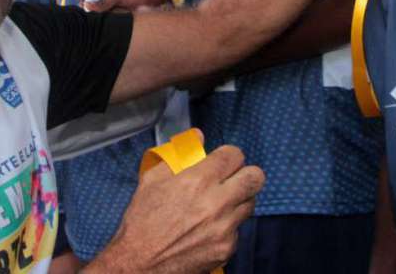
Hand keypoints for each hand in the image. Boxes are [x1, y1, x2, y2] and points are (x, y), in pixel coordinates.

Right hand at [72, 0, 169, 12]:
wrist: (152, 2)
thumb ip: (103, 2)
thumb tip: (86, 6)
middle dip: (85, 5)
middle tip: (97, 10)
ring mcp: (102, 4)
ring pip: (87, 10)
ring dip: (93, 14)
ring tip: (107, 14)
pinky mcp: (107, 14)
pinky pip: (97, 18)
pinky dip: (99, 20)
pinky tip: (109, 19)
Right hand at [88, 145, 263, 273]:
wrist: (139, 264)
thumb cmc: (142, 222)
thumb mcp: (152, 181)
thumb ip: (178, 155)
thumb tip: (198, 136)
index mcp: (198, 180)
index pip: (235, 155)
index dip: (229, 156)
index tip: (223, 162)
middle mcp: (217, 202)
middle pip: (255, 177)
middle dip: (245, 174)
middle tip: (233, 179)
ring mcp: (225, 226)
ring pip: (250, 203)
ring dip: (238, 200)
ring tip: (219, 205)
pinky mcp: (227, 247)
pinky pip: (238, 229)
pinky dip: (228, 226)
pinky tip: (209, 228)